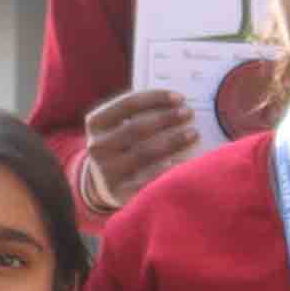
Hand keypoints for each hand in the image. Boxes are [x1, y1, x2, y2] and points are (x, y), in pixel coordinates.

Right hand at [75, 84, 202, 208]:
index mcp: (96, 123)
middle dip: (166, 119)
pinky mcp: (120, 193)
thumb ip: (138, 114)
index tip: (180, 98)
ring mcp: (107, 171)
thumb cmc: (121, 147)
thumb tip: (178, 104)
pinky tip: (185, 163)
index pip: (126, 105)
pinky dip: (168, 169)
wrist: (103, 184)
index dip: (154, 99)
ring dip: (172, 141)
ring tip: (193, 133)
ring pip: (144, 153)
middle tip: (188, 113)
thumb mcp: (117, 128)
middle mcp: (98, 146)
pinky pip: (148, 179)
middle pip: (136, 128)